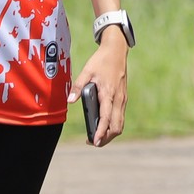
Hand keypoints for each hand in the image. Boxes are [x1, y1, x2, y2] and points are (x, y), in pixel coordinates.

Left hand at [74, 30, 128, 145]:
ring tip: (97, 137)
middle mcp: (118, 99)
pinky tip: (104, 125)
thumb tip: (70, 100)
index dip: (101, 132)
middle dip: (107, 138)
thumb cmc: (101, 61)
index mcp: (108, 93)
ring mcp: (122, 99)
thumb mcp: (87, 71)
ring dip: (111, 133)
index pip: (106, 118)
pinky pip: (120, 117)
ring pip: (121, 123)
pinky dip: (114, 125)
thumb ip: (78, 86)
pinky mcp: (123, 98)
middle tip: (93, 142)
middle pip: (117, 127)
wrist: (117, 51)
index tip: (95, 142)